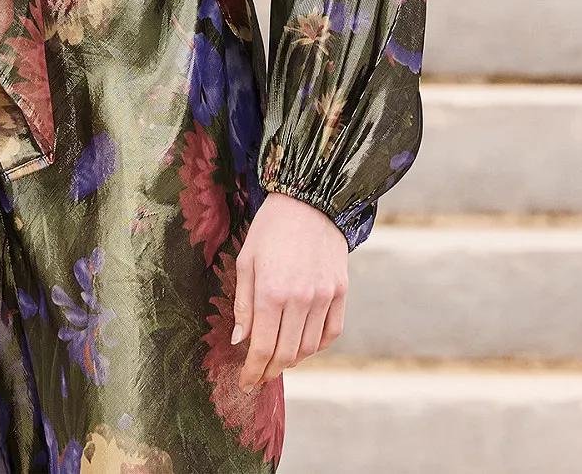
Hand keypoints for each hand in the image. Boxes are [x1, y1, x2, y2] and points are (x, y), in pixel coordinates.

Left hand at [231, 192, 347, 388]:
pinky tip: (303, 344)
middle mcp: (300, 299)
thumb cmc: (271, 228)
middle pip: (285, 354)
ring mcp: (324, 297)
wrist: (310, 200)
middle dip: (269, 370)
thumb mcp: (246, 260)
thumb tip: (240, 341)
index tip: (246, 383)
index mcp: (271, 291)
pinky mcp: (340, 292)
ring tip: (278, 359)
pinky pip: (331, 333)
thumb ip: (243, 304)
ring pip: (308, 348)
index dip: (253, 370)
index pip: (262, 347)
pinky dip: (316, 346)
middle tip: (259, 375)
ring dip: (292, 360)